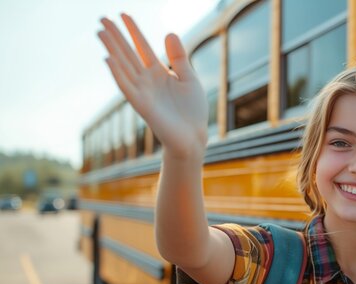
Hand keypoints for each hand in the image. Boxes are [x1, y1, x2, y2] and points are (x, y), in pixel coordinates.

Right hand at [97, 14, 207, 158]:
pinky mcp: (142, 105)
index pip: (142, 47)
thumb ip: (179, 58)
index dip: (133, 30)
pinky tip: (108, 58)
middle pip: (128, 53)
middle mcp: (147, 80)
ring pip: (123, 66)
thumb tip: (169, 32)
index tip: (123, 14)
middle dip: (116, 36)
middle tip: (102, 18)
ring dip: (112, 49)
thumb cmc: (192, 110)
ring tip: (100, 32)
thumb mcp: (189, 78)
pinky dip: (117, 73)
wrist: (194, 136)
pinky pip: (127, 86)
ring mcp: (143, 92)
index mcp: (158, 73)